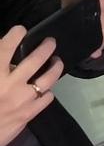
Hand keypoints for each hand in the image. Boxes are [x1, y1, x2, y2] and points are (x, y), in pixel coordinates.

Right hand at [0, 26, 62, 145]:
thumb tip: (3, 53)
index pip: (6, 47)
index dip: (15, 34)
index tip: (20, 30)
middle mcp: (9, 84)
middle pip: (35, 59)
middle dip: (45, 47)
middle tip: (50, 41)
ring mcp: (22, 100)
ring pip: (48, 78)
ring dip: (55, 67)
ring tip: (57, 61)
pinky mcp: (27, 115)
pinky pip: (46, 98)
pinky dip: (49, 91)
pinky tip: (47, 88)